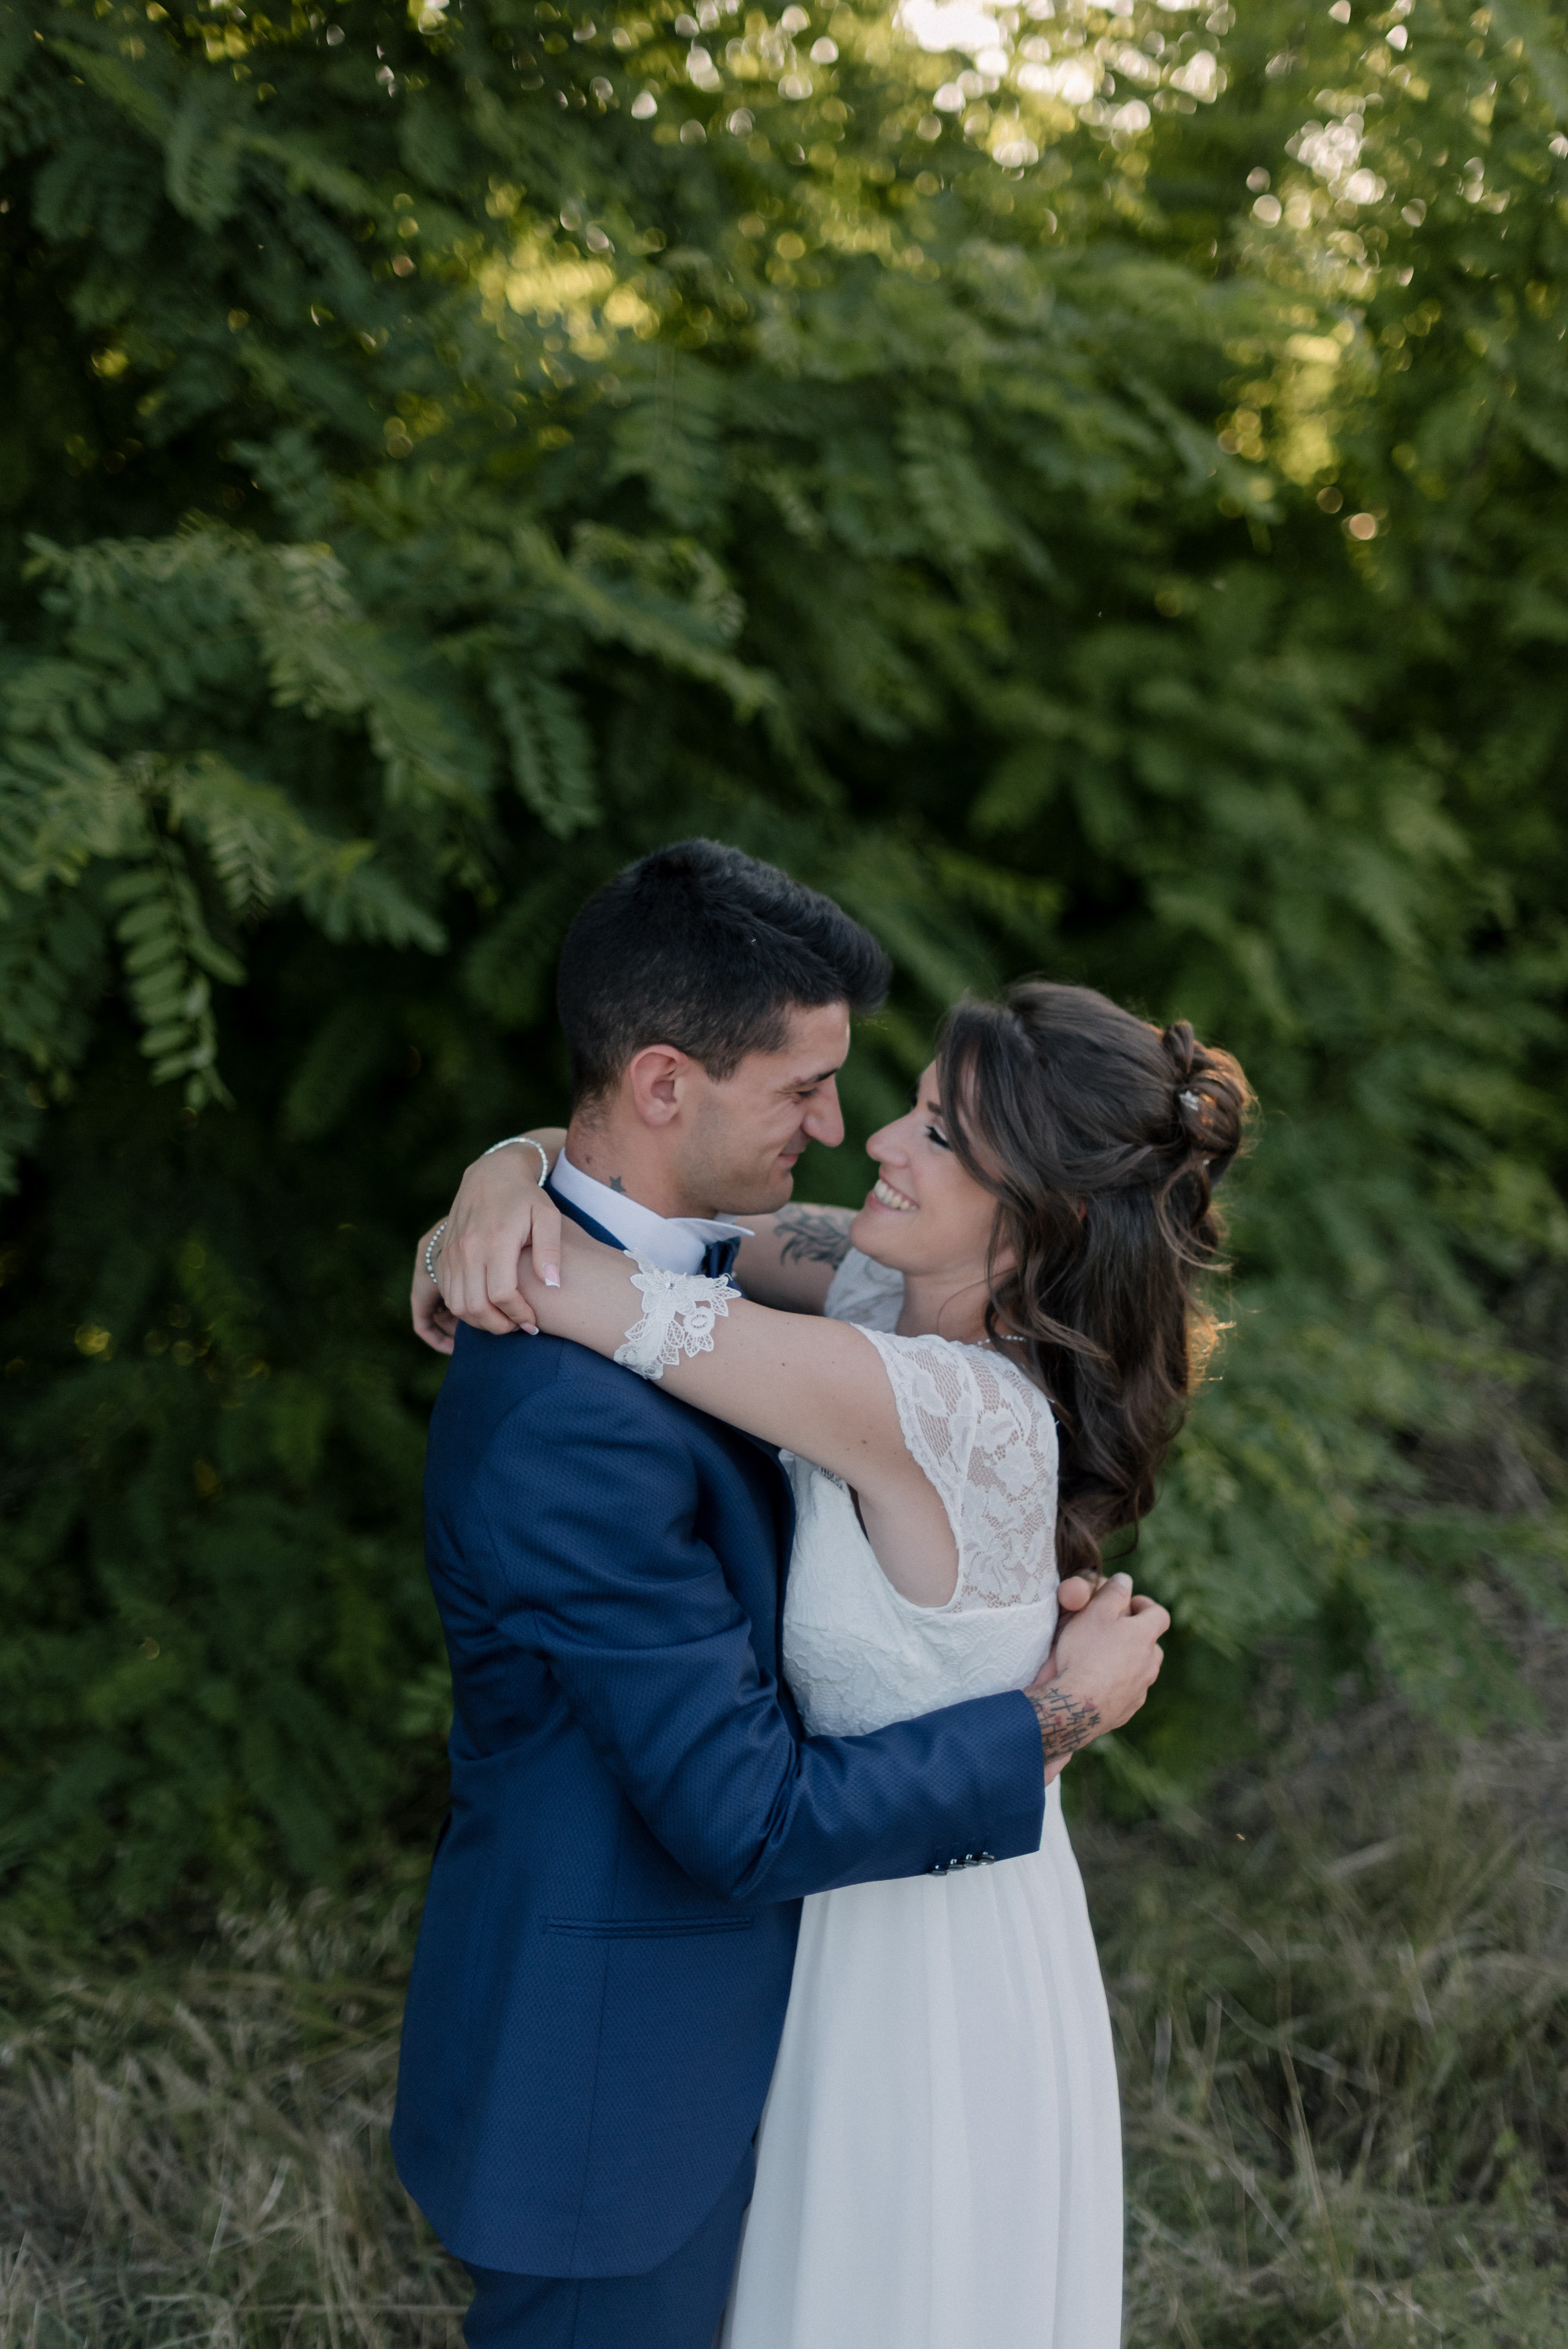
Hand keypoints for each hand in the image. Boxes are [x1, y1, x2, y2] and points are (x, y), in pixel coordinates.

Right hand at [409, 1144, 563, 1352]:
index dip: (519, 1315)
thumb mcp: (548, 1216)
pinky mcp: (443, 1254)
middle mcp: (468, 1248)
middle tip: (518, 1327)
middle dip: (498, 1326)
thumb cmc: (527, 1197)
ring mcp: (452, 1252)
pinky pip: (447, 1293)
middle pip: (475, 1306)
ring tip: (504, 1321)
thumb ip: (551, 1249)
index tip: (533, 1323)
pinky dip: (463, 1309)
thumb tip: (552, 1283)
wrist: (492, 1173)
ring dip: (479, 1322)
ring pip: (457, 1304)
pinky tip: (486, 1308)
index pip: (502, 1294)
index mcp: (496, 1239)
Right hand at [1023, 1572, 1168, 1770]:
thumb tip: (1126, 1579)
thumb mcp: (1095, 1611)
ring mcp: (1140, 1689)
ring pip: (1142, 1670)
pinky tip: (1097, 1684)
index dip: (1146, 1606)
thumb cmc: (1084, 1652)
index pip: (1160, 1615)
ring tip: (1103, 1660)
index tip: (1130, 1604)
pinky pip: (1129, 1692)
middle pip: (1152, 1644)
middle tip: (1113, 1633)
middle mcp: (1149, 1663)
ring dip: (1129, 1662)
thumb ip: (1113, 1593)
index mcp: (1145, 1636)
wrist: (1075, 1705)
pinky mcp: (1127, 1710)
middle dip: (1137, 1636)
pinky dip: (1118, 1685)